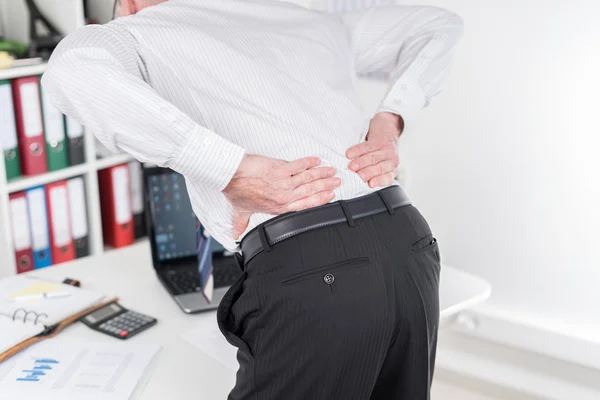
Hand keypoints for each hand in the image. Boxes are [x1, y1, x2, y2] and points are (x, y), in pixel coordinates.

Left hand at [223, 154, 340, 238]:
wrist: (231, 176)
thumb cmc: (237, 192)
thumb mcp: (241, 213)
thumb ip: (241, 224)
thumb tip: (236, 235)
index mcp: (278, 207)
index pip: (305, 205)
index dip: (320, 200)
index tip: (330, 196)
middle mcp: (284, 196)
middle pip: (311, 191)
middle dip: (326, 186)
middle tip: (337, 182)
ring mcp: (283, 182)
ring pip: (308, 178)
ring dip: (322, 174)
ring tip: (332, 171)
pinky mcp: (280, 169)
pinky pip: (299, 165)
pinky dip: (309, 163)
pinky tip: (317, 161)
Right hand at [346, 112, 402, 187]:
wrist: (388, 131)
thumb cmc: (382, 153)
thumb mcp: (383, 166)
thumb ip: (374, 175)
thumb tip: (358, 184)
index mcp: (392, 170)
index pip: (387, 178)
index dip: (379, 181)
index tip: (370, 184)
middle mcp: (391, 161)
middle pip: (379, 168)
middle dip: (367, 173)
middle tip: (358, 176)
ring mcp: (386, 150)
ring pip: (372, 157)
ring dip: (361, 162)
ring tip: (351, 166)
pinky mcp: (379, 140)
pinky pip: (367, 146)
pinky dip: (357, 150)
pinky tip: (350, 154)